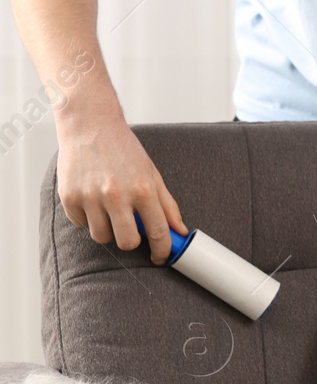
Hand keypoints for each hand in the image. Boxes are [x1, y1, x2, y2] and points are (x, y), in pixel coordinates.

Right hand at [57, 114, 186, 263]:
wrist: (90, 127)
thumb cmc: (124, 151)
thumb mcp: (153, 174)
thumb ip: (167, 205)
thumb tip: (180, 232)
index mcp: (143, 189)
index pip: (158, 232)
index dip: (162, 250)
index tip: (161, 256)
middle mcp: (117, 195)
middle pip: (127, 243)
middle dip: (131, 241)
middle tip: (130, 228)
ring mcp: (90, 197)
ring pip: (102, 237)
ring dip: (108, 229)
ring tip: (110, 209)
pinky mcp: (69, 197)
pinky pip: (80, 224)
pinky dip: (88, 217)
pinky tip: (91, 198)